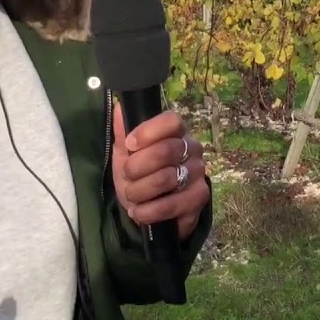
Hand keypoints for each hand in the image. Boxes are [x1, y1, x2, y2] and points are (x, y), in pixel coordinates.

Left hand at [111, 102, 209, 238]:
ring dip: (139, 190)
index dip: (147, 132)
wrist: (152, 208)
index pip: (171, 121)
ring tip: (131, 195)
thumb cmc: (140, 174)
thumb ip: (123, 132)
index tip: (129, 145)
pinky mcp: (199, 197)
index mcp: (176, 132)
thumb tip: (119, 108)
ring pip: (166, 179)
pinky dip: (148, 211)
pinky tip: (137, 211)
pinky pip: (171, 205)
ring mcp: (198, 173)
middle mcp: (192, 149)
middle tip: (127, 175)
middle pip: (165, 151)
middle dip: (136, 167)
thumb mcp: (126, 154)